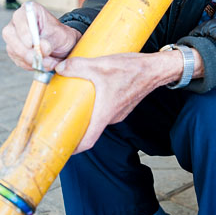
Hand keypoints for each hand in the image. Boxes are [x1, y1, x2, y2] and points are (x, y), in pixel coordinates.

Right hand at [2, 2, 80, 70]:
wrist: (62, 46)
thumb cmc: (60, 36)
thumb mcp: (60, 36)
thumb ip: (51, 41)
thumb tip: (41, 48)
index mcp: (30, 10)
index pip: (19, 18)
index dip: (23, 31)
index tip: (31, 43)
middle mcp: (18, 22)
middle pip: (9, 34)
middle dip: (24, 50)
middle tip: (39, 58)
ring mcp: (14, 37)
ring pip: (12, 49)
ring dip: (30, 60)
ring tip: (48, 62)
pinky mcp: (14, 50)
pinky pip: (17, 60)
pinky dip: (30, 65)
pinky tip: (42, 64)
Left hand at [55, 50, 188, 153]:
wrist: (155, 69)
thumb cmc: (132, 70)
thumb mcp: (100, 65)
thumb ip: (78, 66)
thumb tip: (60, 68)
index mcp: (104, 113)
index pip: (88, 141)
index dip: (74, 148)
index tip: (62, 149)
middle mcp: (112, 117)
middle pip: (91, 129)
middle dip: (76, 127)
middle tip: (61, 122)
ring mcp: (118, 112)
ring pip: (98, 118)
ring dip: (87, 115)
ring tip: (73, 105)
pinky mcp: (122, 105)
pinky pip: (106, 110)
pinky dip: (96, 107)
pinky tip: (90, 94)